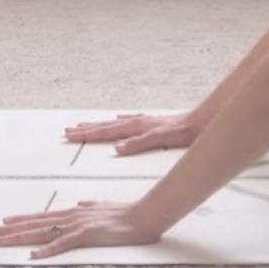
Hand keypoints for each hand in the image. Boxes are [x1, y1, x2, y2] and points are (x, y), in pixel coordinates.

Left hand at [0, 201, 162, 258]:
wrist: (144, 214)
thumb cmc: (127, 213)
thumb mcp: (104, 207)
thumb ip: (90, 206)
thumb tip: (80, 204)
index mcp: (75, 212)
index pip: (42, 217)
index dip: (22, 220)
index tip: (4, 223)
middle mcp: (71, 216)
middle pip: (36, 224)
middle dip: (12, 229)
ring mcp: (78, 225)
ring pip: (42, 232)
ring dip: (20, 237)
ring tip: (1, 241)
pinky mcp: (86, 235)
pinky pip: (62, 244)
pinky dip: (46, 250)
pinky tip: (32, 255)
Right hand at [64, 111, 203, 154]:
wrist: (200, 122)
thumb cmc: (182, 132)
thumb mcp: (160, 139)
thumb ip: (138, 143)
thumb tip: (117, 148)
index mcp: (136, 127)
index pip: (106, 131)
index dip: (87, 134)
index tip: (70, 134)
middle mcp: (137, 122)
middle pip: (106, 126)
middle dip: (87, 129)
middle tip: (68, 130)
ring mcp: (143, 121)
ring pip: (115, 124)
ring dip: (99, 125)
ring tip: (85, 124)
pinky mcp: (151, 123)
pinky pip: (129, 121)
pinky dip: (119, 122)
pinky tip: (118, 119)